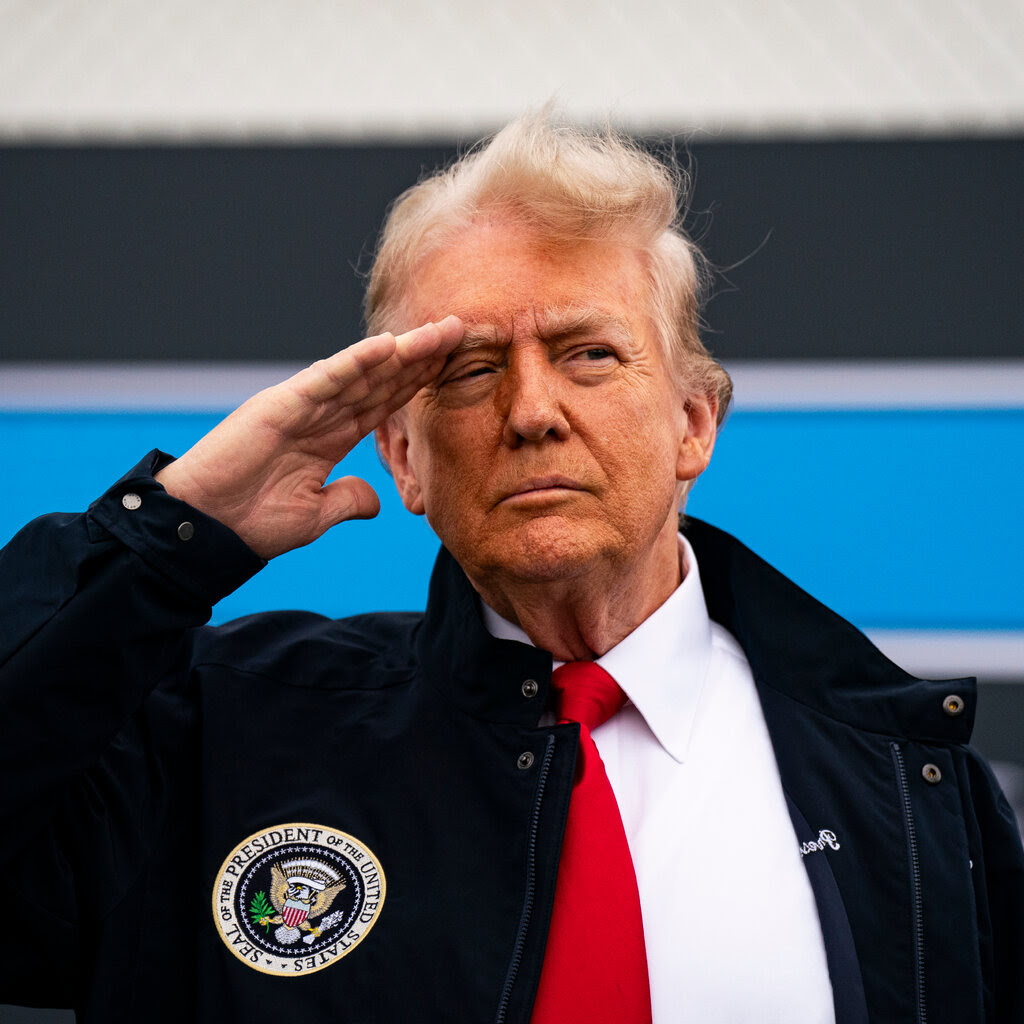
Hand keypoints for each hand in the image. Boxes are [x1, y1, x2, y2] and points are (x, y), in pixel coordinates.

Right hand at [155, 317, 463, 558]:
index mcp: (331, 437)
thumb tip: (376, 501)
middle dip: (420, 356)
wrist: (206, 531)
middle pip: (381, 378)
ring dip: (402, 351)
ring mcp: (302, 405)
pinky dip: (357, 362)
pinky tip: (388, 346)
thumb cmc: (252, 522)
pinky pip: (326, 379)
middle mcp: (321, 413)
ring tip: (438, 331)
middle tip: (458, 330)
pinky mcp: (280, 405)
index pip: (384, 401)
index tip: (452, 364)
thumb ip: (348, 500)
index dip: (418, 381)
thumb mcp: (316, 514)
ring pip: (362, 371)